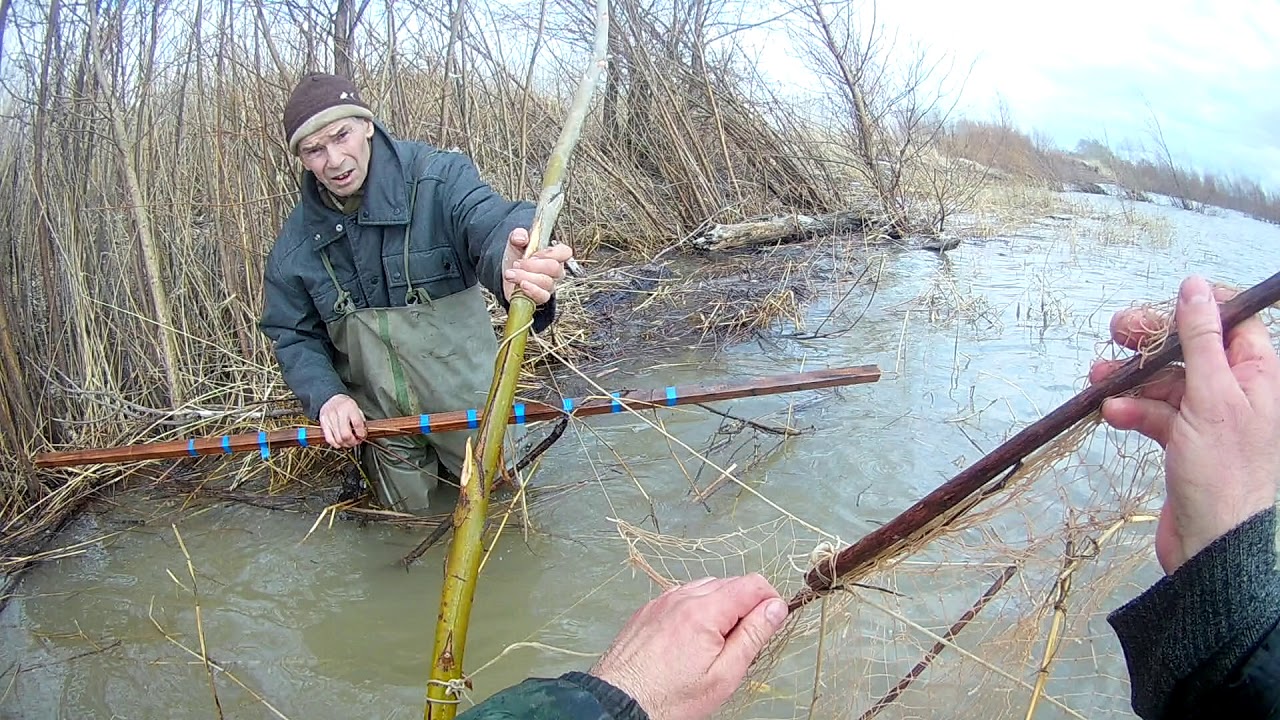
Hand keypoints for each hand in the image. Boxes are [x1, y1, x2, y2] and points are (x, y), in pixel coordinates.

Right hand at [318, 394, 367, 448]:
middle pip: (346, 434)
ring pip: (338, 439)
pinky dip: (336, 444)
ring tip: (349, 442)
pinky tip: (340, 443)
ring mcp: (329, 418)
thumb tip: (361, 435)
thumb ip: (360, 422)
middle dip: (353, 442)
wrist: (332, 399)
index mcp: (350, 407)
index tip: (362, 436)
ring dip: (345, 444)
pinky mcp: (323, 423)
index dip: (361, 434)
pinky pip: (329, 439)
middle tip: (356, 442)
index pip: (357, 424)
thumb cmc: (346, 406)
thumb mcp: (357, 409)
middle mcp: (338, 412)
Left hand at [502, 227, 571, 304]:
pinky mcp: (541, 297)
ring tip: (510, 273)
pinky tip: (521, 285)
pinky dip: (532, 290)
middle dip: (533, 265)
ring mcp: (549, 286)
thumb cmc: (516, 257)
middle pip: (554, 268)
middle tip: (517, 263)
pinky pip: (542, 296)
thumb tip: (521, 238)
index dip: (550, 253)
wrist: (506, 274)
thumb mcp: (515, 242)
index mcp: (554, 255)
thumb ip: (518, 235)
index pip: (565, 252)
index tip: (533, 254)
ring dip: (525, 276)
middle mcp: (555, 272)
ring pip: (545, 282)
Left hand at [590, 574, 789, 719]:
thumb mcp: (724, 675)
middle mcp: (682, 597)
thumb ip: (752, 636)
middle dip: (745, 606)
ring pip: (706, 587)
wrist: (620, 703)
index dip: (769, 601)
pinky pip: (682, 596)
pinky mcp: (649, 609)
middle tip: (741, 643)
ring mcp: (662, 601)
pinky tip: (691, 639)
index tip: (770, 622)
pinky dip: (695, 609)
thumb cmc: (670, 698)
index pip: (752, 584)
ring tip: (715, 644)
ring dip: (720, 607)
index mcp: (704, 611)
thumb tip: (775, 608)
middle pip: (730, 583)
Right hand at [1090, 275, 1279, 573]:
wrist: (1211, 542)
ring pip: (1166, 380)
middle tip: (1115, 332)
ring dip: (1131, 380)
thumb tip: (1194, 288)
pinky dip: (1132, 411)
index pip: (1230, 320)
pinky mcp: (1185, 441)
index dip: (1193, 307)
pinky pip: (1155, 413)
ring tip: (1097, 381)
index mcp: (1258, 373)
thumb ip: (1200, 339)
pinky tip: (1112, 416)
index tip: (1155, 306)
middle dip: (1150, 342)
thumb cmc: (1222, 473)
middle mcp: (1238, 390)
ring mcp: (1209, 416)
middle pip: (1191, 347)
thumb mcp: (1211, 396)